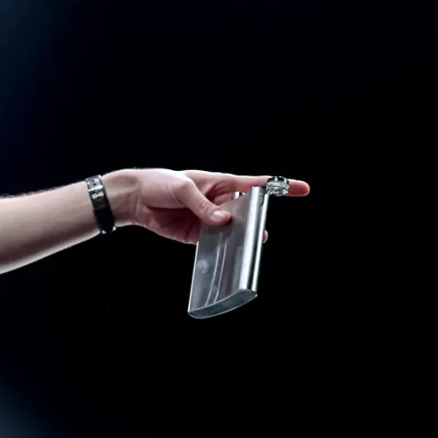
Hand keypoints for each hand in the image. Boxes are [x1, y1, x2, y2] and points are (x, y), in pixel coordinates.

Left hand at [112, 169, 309, 243]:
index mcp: (221, 183)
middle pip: (247, 212)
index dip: (281, 186)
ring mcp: (209, 219)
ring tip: (249, 244)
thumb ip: (203, 206)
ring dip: (240, 238)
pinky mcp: (195, 235)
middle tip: (261, 231)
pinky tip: (227, 254)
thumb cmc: (159, 183)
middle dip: (256, 221)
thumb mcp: (182, 189)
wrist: (133, 199)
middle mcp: (219, 202)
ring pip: (232, 230)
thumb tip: (223, 221)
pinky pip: (213, 243)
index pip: (256, 184)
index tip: (303, 189)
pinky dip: (221, 248)